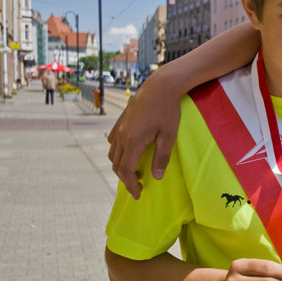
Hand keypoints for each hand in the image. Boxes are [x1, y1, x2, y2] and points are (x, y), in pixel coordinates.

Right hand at [107, 72, 181, 198]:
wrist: (160, 86)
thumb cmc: (168, 110)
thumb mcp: (169, 136)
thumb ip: (162, 158)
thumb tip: (156, 177)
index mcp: (132, 141)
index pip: (125, 170)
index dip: (130, 185)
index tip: (138, 194)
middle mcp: (121, 136)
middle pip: (116, 164)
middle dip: (125, 178)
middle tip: (139, 185)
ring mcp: (118, 127)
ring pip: (113, 154)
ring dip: (121, 166)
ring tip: (136, 171)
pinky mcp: (120, 121)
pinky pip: (113, 142)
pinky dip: (118, 153)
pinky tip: (130, 153)